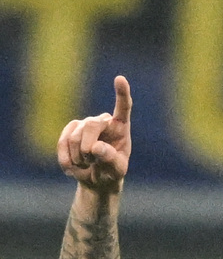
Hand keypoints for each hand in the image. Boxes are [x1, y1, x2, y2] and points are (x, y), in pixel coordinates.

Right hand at [57, 76, 131, 191]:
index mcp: (120, 128)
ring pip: (74, 137)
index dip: (122, 93)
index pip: (123, 108)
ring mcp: (84, 124)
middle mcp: (103, 121)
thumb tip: (96, 147)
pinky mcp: (69, 130)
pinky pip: (62, 143)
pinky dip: (67, 160)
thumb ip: (111, 159)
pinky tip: (74, 166)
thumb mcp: (117, 171)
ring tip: (87, 164)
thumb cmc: (111, 172)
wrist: (96, 179)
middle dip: (88, 149)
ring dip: (79, 158)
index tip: (120, 79)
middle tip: (91, 161)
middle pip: (90, 126)